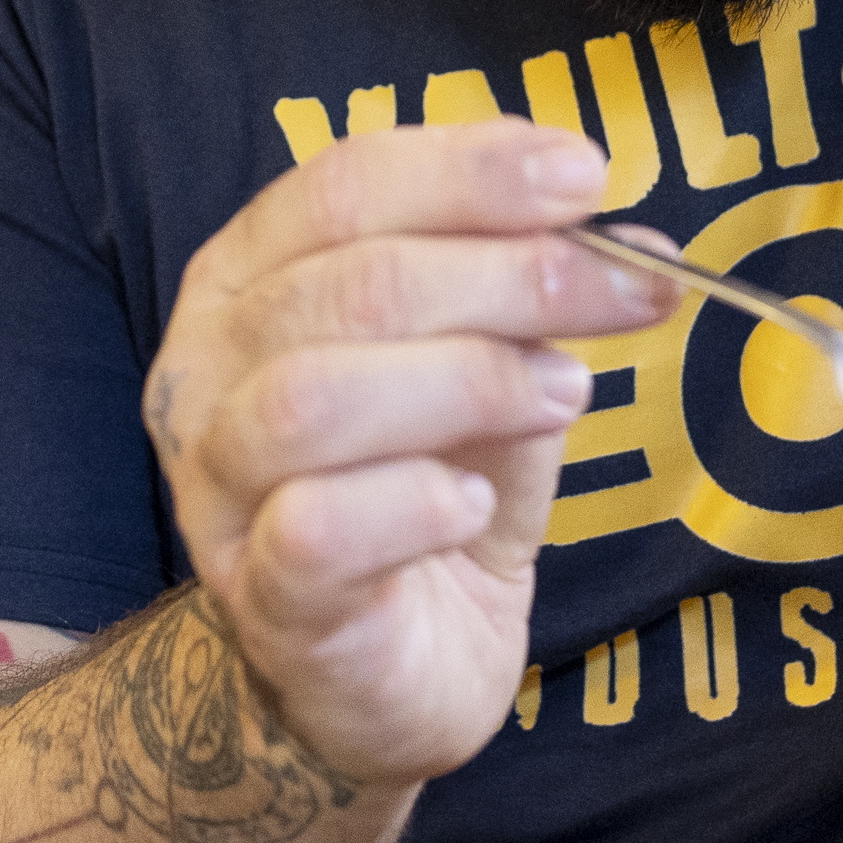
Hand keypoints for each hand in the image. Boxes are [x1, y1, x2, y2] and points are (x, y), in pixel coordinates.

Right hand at [142, 118, 671, 788]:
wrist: (389, 672)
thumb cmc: (426, 494)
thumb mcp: (483, 375)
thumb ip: (525, 305)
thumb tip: (634, 248)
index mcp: (250, 279)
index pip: (342, 184)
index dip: (469, 170)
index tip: (588, 176)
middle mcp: (207, 369)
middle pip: (347, 282)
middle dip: (511, 273)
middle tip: (632, 292)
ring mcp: (218, 488)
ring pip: (313, 395)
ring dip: (468, 380)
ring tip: (564, 397)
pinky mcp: (263, 597)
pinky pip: (316, 527)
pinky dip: (412, 502)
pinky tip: (474, 503)